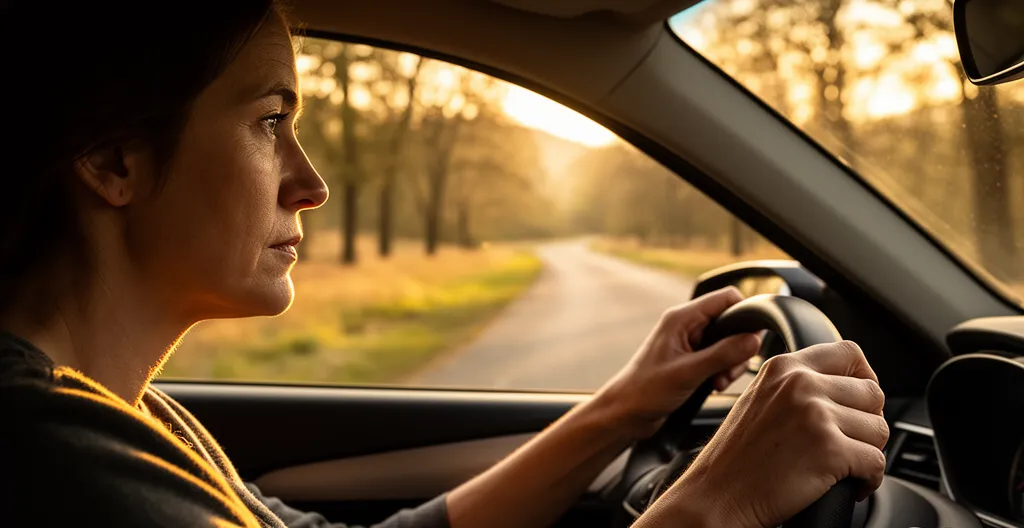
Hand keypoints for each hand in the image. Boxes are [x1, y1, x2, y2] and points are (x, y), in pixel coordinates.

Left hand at [593, 287, 760, 439]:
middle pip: (731, 322)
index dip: (745, 313)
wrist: (626, 413)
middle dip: (738, 347)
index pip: (726, 298)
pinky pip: (719, 358)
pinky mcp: (691, 360)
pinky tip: (714, 385)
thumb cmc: (646, 390)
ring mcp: (689, 343)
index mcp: (682, 318)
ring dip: (731, 363)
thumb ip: (723, 355)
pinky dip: (722, 371)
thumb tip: (754, 340)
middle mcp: (686, 326)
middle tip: (729, 370)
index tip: (752, 339)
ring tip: (719, 381)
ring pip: (728, 343)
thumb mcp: (689, 372)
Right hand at [639, 341, 887, 527]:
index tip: (858, 402)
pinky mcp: (829, 450)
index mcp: (784, 367)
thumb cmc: (736, 457)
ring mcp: (816, 415)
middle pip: (873, 394)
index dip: (864, 379)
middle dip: (867, 424)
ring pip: (879, 430)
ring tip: (844, 466)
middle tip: (849, 444)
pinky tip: (848, 485)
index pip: (849, 353)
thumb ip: (797, 385)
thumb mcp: (760, 399)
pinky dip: (869, 480)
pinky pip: (877, 463)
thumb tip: (846, 388)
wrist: (716, 495)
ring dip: (868, 453)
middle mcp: (801, 383)